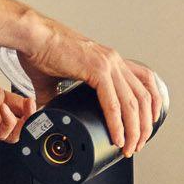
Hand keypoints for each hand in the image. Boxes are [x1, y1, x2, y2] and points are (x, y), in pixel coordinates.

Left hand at [0, 38, 28, 143]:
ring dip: (24, 122)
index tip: (33, 92)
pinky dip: (10, 125)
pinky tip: (6, 108)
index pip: (15, 103)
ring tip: (25, 107)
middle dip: (31, 114)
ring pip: (12, 132)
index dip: (27, 101)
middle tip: (32, 102)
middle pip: (18, 120)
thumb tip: (9, 29)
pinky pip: (0, 134)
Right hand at [16, 19, 164, 156]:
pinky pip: (113, 103)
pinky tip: (117, 137)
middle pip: (144, 96)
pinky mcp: (96, 69)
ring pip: (133, 103)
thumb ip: (58, 97)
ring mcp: (107, 64)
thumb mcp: (57, 79)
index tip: (147, 123)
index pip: (145, 81)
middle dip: (144, 126)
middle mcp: (113, 60)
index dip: (151, 104)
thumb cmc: (41, 51)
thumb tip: (49, 113)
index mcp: (109, 60)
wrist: (32, 37)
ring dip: (134, 130)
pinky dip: (117, 124)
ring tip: (129, 146)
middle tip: (138, 144)